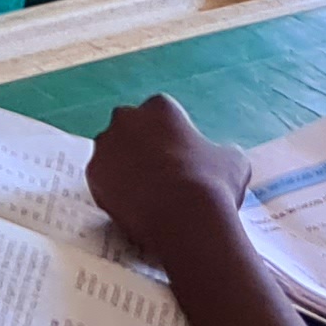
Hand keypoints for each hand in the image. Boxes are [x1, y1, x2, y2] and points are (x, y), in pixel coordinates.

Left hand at [88, 98, 250, 259]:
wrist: (185, 217)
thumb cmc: (212, 183)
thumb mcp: (233, 161)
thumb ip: (220, 152)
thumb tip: (222, 156)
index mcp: (159, 107)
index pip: (161, 116)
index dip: (171, 138)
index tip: (180, 158)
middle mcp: (126, 118)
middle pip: (130, 129)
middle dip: (141, 147)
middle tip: (160, 175)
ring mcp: (105, 145)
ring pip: (112, 154)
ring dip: (124, 168)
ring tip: (146, 195)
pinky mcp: (93, 173)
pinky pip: (103, 180)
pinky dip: (114, 191)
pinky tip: (133, 207)